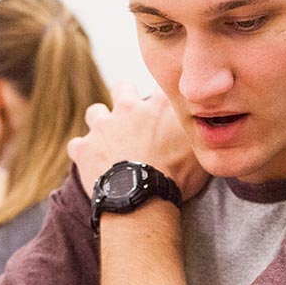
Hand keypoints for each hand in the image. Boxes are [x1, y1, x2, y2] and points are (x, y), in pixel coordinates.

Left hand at [67, 82, 209, 200]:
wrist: (142, 201)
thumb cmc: (176, 179)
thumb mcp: (199, 150)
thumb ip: (197, 130)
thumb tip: (206, 123)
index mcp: (159, 105)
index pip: (163, 83)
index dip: (164, 93)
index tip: (165, 104)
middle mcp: (128, 108)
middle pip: (123, 87)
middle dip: (125, 97)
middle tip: (132, 116)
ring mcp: (103, 127)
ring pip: (95, 112)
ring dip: (100, 123)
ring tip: (109, 141)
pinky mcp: (84, 148)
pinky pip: (78, 145)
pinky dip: (84, 153)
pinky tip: (93, 165)